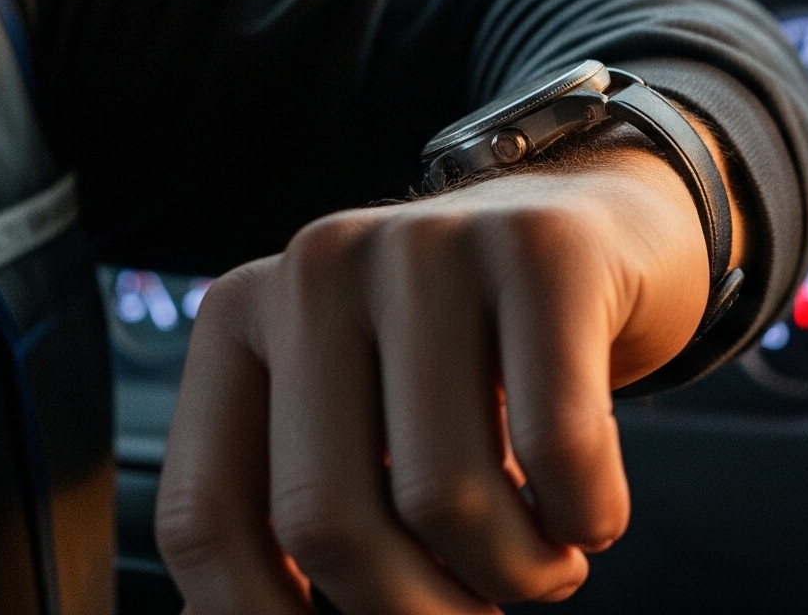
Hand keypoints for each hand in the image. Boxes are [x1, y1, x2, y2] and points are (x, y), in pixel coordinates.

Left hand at [154, 130, 725, 611]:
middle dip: (413, 612)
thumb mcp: (360, 421)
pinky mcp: (544, 248)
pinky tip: (592, 514)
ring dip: (516, 576)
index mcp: (241, 316)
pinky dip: (586, 516)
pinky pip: (557, 444)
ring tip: (545, 563)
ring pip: (444, 496)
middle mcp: (318, 265)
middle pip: (322, 519)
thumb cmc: (469, 362)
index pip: (204, 517)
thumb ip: (302, 514)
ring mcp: (430, 244)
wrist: (603, 231)